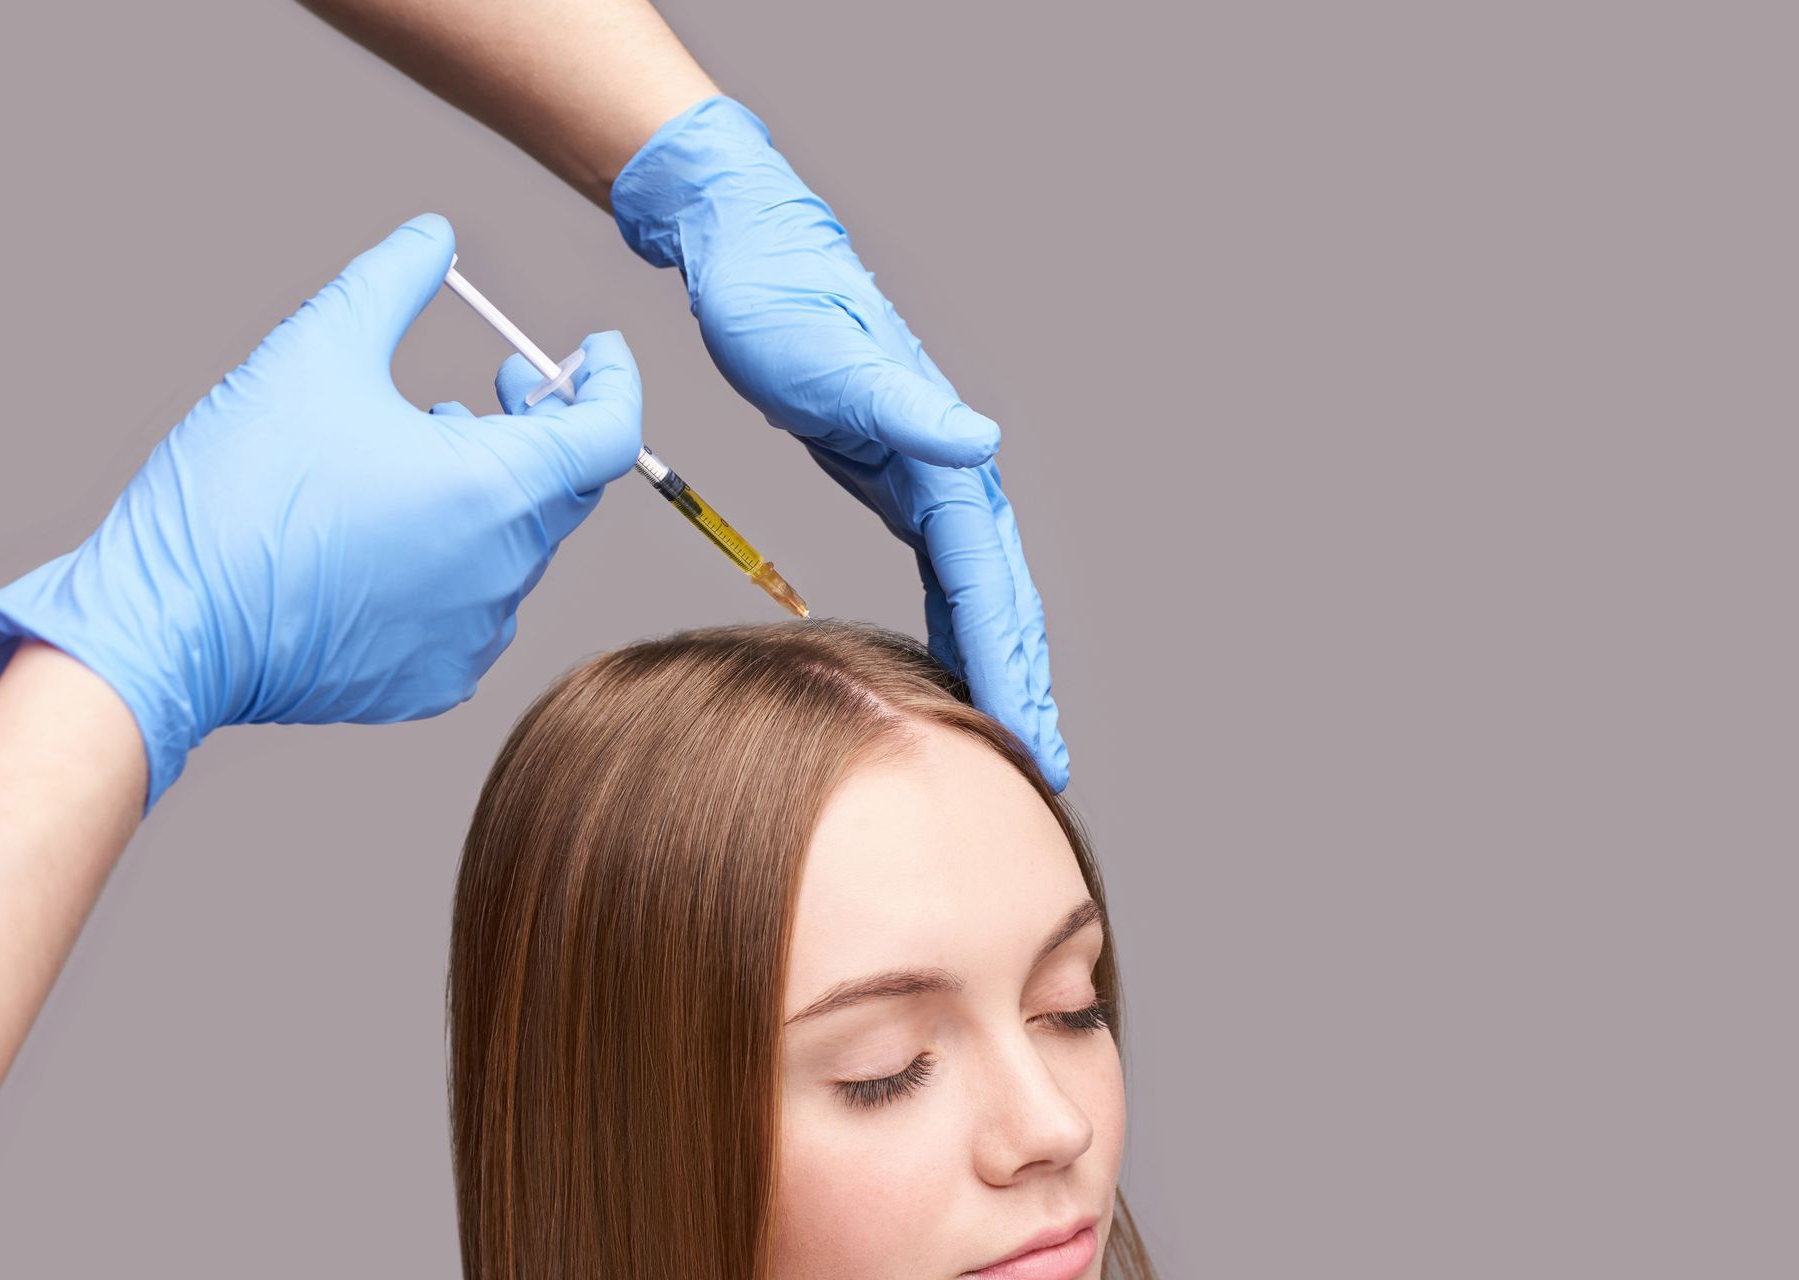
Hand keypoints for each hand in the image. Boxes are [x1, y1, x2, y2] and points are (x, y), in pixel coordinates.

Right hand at [0, 213, 642, 813]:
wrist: (168, 626)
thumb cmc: (242, 487)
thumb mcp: (315, 350)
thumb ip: (392, 280)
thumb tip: (435, 235)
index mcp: (498, 491)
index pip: (611, 434)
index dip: (613, 381)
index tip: (595, 350)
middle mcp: (504, 572)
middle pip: (564, 487)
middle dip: (542, 426)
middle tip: (496, 387)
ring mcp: (473, 636)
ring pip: (516, 547)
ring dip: (490, 490)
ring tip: (421, 448)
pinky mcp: (433, 680)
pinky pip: (473, 608)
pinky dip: (455, 558)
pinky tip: (393, 530)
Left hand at [611, 97, 1067, 789]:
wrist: (753, 254)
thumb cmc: (780, 303)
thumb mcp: (830, 356)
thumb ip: (904, 406)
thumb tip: (978, 441)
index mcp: (941, 457)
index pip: (985, 580)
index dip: (1004, 661)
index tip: (1022, 731)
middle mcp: (950, 472)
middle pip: (1002, 596)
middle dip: (1023, 681)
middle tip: (1045, 765)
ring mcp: (928, 479)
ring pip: (981, 592)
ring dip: (1000, 664)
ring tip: (1018, 736)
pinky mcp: (897, 483)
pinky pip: (944, 576)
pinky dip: (958, 627)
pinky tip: (955, 672)